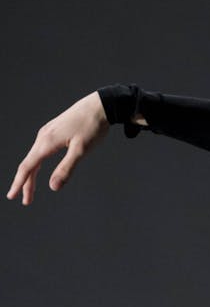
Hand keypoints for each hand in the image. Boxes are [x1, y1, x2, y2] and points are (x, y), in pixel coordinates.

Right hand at [6, 91, 109, 205]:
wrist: (100, 105)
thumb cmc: (92, 127)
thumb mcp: (81, 150)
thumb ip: (66, 169)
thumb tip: (52, 187)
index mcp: (47, 142)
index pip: (28, 167)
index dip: (19, 183)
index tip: (12, 196)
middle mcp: (43, 136)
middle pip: (29, 164)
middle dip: (26, 183)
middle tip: (26, 201)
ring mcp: (47, 132)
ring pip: (34, 157)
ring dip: (31, 175)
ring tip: (31, 191)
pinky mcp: (53, 131)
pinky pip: (40, 150)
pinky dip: (37, 164)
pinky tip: (39, 169)